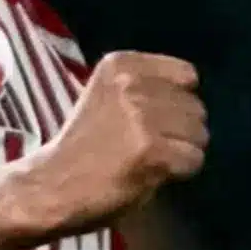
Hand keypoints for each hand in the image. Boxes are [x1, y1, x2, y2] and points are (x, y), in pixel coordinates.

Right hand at [17, 52, 207, 235]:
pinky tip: (150, 175)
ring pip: (200, 135)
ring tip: (150, 160)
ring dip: (182, 152)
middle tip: (150, 147)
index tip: (154, 120)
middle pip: (197, 107)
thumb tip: (195, 101)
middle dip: (182, 131)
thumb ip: (146, 89)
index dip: (178, 102)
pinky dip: (178, 174)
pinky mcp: (151, 149)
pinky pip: (193, 160)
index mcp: (120, 64)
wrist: (51, 185)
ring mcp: (141, 116)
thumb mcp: (109, 97)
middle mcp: (132, 83)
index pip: (187, 75)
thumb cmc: (84, 146)